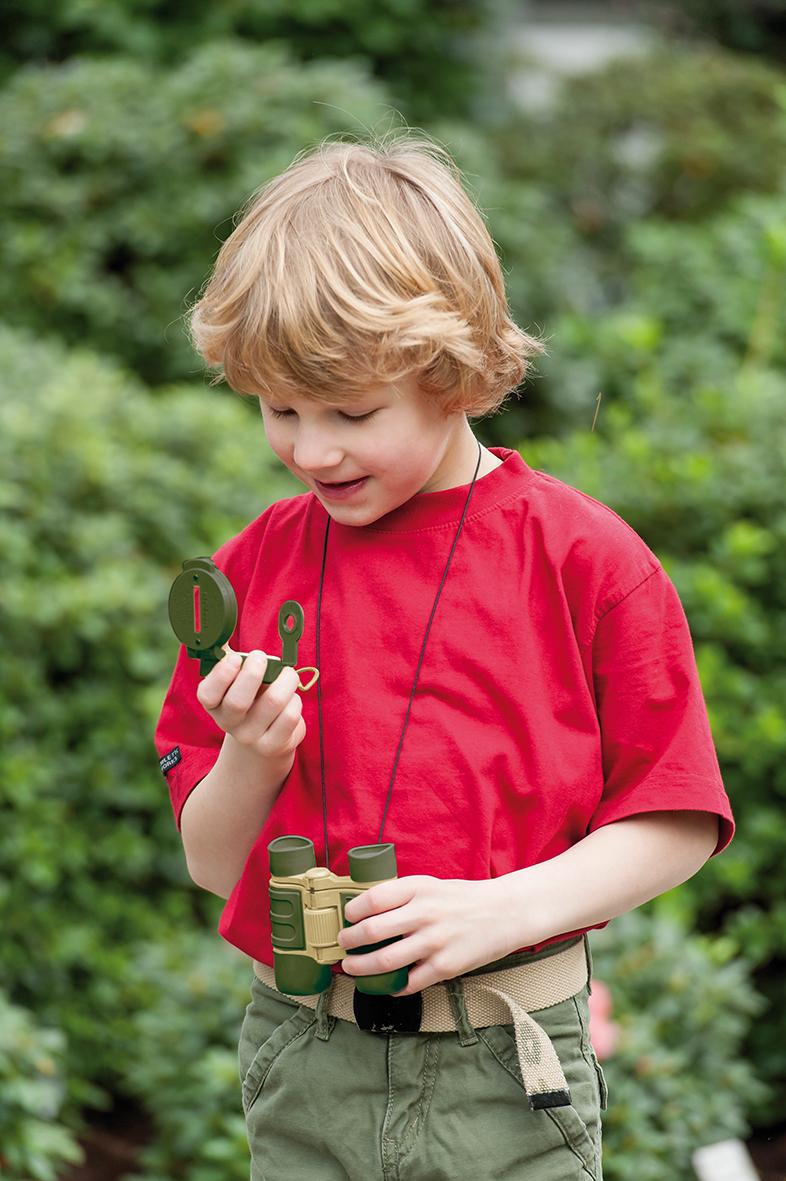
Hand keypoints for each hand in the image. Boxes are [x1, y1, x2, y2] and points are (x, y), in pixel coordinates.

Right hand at [196, 646, 304, 764]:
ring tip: (287, 675)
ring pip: (273, 702)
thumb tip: (221, 624)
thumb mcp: (236, 680)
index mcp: (214, 704)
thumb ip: (229, 657)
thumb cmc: (251, 698)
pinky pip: (290, 716)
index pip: (207, 694)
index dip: (222, 675)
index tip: (237, 658)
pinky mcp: (273, 746)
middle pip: (238, 701)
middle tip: (262, 657)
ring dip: (285, 681)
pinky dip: (295, 700)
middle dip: (254, 674)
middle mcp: (228, 723)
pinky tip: (291, 699)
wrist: (264, 739)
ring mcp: (250, 737)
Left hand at [336, 875, 515, 994]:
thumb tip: (364, 911)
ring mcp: (435, 942)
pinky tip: (388, 985)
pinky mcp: (445, 967)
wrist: (504, 913)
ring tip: (352, 967)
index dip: (352, 911)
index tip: (347, 918)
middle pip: (372, 931)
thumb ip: (401, 896)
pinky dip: (394, 987)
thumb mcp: (430, 886)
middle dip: (349, 942)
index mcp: (418, 889)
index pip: (372, 899)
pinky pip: (409, 983)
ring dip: (361, 967)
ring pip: (385, 961)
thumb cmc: (461, 899)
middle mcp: (424, 913)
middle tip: (343, 945)